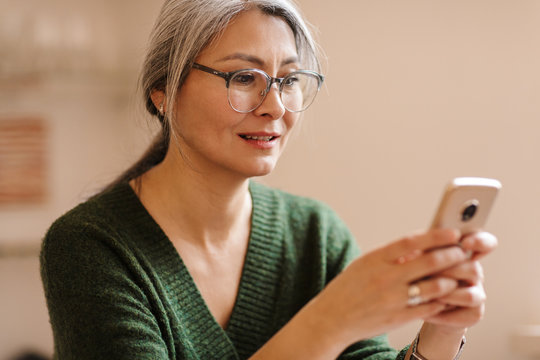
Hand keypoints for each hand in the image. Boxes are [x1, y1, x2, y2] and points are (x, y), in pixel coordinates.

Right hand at [310, 229, 468, 344]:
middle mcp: (386, 278)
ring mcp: (394, 299)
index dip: (435, 236)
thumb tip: (418, 246)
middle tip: (462, 251)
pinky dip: (441, 300)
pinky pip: (429, 307)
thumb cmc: (347, 288)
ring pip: (435, 286)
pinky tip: (447, 296)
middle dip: (451, 255)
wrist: (332, 318)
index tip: (452, 232)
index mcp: (376, 259)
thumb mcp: (364, 264)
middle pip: (428, 262)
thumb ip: (390, 256)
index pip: (411, 242)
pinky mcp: (399, 318)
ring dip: (451, 279)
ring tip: (459, 274)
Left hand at [424, 231, 496, 329]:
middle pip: (473, 269)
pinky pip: (462, 314)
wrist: (420, 306)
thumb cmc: (418, 277)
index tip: (465, 242)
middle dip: (450, 272)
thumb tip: (416, 250)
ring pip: (469, 295)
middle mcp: (474, 272)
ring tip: (425, 294)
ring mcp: (477, 293)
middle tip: (428, 273)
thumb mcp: (418, 261)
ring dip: (445, 295)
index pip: (485, 243)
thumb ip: (424, 252)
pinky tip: (424, 312)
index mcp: (464, 254)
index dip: (480, 242)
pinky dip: (441, 313)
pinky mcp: (474, 313)